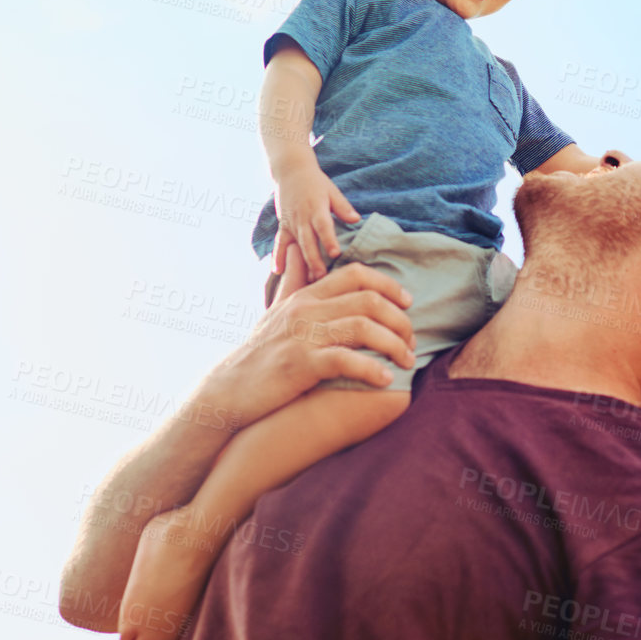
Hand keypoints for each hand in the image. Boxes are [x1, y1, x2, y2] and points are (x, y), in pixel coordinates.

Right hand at [198, 244, 414, 428]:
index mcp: (305, 295)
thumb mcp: (276, 310)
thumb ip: (293, 281)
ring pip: (363, 328)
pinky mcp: (300, 365)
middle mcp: (305, 310)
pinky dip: (371, 369)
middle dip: (399, 320)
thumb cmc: (258, 352)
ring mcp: (302, 336)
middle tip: (412, 341)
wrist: (228, 390)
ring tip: (407, 361)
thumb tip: (297, 249)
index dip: (388, 285)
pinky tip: (385, 379)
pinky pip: (345, 361)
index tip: (408, 303)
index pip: (356, 274)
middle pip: (368, 300)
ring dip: (394, 345)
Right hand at [272, 160, 358, 279]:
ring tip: (305, 282)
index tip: (335, 254)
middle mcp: (302, 218)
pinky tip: (278, 272)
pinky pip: (280, 243)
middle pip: (308, 241)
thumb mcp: (332, 191)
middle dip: (314, 260)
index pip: (323, 226)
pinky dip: (277, 257)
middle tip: (321, 278)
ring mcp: (291, 223)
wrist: (290, 171)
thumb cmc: (316, 182)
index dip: (329, 240)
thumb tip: (357, 219)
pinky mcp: (283, 226)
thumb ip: (343, 207)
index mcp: (317, 208)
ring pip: (295, 246)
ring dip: (300, 264)